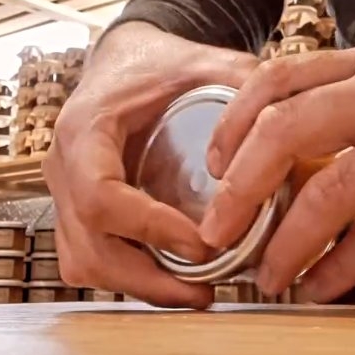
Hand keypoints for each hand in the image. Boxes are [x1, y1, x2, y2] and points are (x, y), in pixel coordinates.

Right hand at [45, 23, 255, 307]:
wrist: (124, 61)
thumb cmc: (156, 63)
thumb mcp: (200, 61)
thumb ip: (242, 80)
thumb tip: (291, 121)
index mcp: (85, 129)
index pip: (99, 196)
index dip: (148, 227)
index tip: (202, 244)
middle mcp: (64, 168)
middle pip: (88, 247)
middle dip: (147, 278)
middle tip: (206, 291)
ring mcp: (65, 194)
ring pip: (85, 263)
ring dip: (139, 285)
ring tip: (197, 293)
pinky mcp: (77, 212)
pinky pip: (92, 259)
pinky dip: (130, 277)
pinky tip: (174, 278)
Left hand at [199, 45, 354, 301]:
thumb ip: (347, 98)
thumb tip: (277, 143)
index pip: (279, 79)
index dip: (233, 122)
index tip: (213, 164)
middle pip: (289, 131)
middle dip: (241, 186)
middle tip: (218, 228)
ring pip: (332, 192)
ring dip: (287, 241)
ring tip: (268, 274)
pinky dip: (342, 268)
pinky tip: (320, 287)